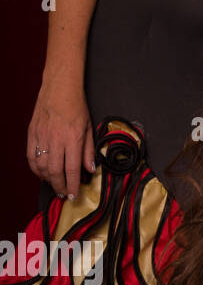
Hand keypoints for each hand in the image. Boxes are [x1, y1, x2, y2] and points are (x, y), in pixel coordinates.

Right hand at [27, 83, 95, 198]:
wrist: (59, 89)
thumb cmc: (77, 107)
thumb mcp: (89, 127)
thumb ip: (89, 150)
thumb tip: (90, 169)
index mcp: (73, 138)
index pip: (71, 168)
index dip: (72, 184)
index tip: (74, 194)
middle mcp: (56, 139)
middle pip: (55, 171)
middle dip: (60, 186)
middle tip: (64, 194)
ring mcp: (41, 137)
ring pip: (41, 166)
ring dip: (48, 179)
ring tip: (55, 185)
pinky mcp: (32, 134)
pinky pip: (30, 156)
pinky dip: (36, 169)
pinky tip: (42, 174)